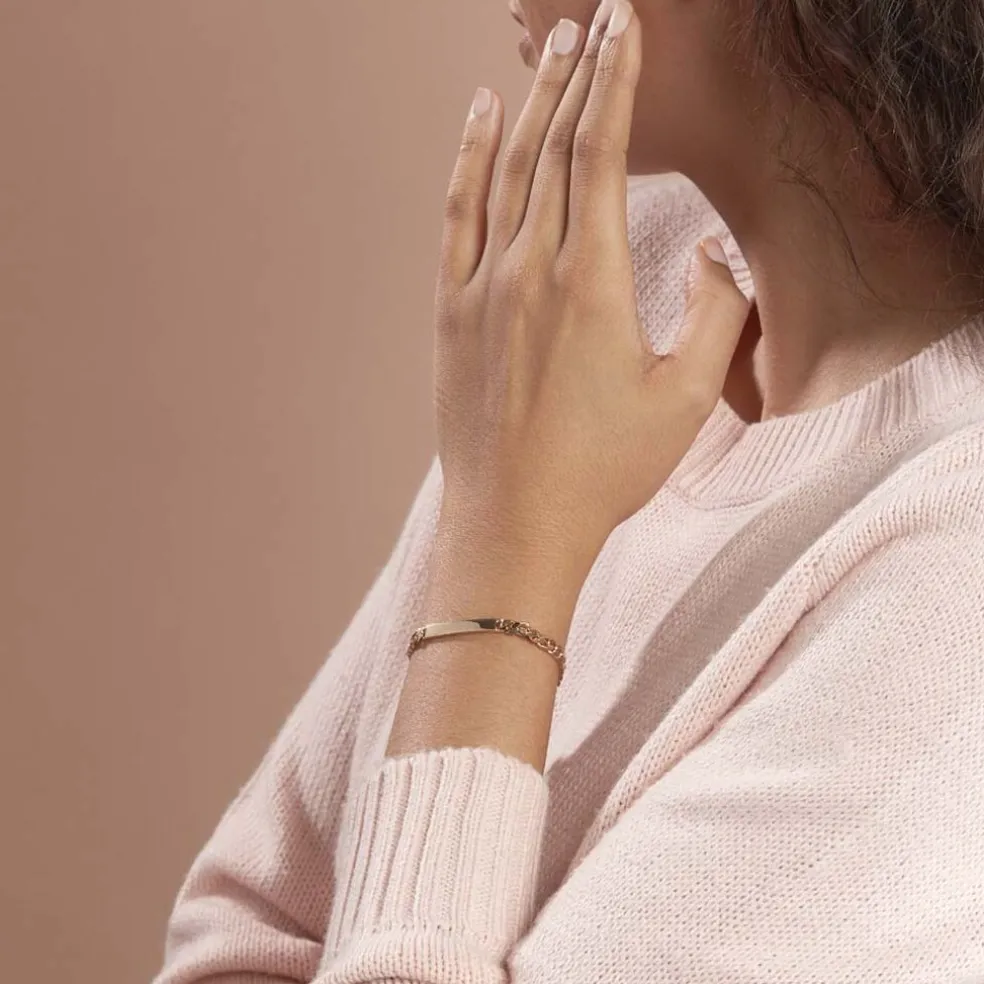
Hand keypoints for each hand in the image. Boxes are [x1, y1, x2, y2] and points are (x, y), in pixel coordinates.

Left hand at [432, 0, 750, 563]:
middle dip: (578, 75)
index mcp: (591, 283)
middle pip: (552, 147)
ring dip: (527, 104)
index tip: (625, 27)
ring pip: (504, 171)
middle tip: (593, 18)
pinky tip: (478, 120)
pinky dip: (466, 160)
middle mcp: (529, 270)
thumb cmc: (602, 471)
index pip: (602, 153)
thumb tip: (714, 255)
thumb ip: (715, 314)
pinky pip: (456, 215)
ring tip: (549, 50)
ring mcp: (480, 289)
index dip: (617, 83)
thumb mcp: (687, 400)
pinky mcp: (450, 313)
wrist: (514, 525)